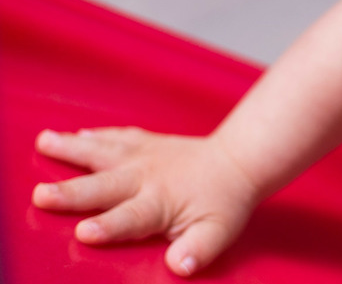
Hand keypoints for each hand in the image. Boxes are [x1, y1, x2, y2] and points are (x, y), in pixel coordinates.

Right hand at [32, 127, 260, 276]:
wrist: (239, 161)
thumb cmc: (224, 203)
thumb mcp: (218, 233)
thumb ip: (197, 250)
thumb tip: (179, 265)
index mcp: (159, 203)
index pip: (129, 219)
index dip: (107, 227)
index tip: (83, 233)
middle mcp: (146, 177)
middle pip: (104, 186)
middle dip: (72, 192)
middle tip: (41, 195)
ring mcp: (144, 155)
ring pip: (104, 151)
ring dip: (72, 149)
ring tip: (43, 142)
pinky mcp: (144, 142)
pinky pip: (116, 136)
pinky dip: (94, 135)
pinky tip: (71, 135)